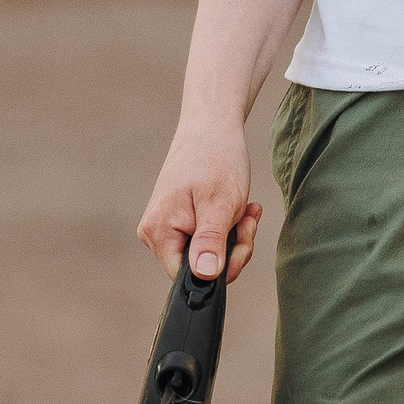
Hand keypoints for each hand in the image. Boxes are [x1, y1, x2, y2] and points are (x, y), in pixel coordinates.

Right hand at [138, 115, 261, 283]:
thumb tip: (204, 276)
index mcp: (159, 232)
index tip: (241, 238)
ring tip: (245, 207)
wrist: (211, 126)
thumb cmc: (215, 158)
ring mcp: (167, 227)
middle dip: (233, 247)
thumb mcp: (220, 205)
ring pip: (208, 253)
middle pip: (200, 267)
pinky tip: (240, 207)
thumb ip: (211, 243)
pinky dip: (228, 226)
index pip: (189, 277)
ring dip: (234, 235)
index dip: (221, 267)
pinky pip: (207, 238)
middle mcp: (156, 233)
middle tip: (247, 218)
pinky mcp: (179, 221)